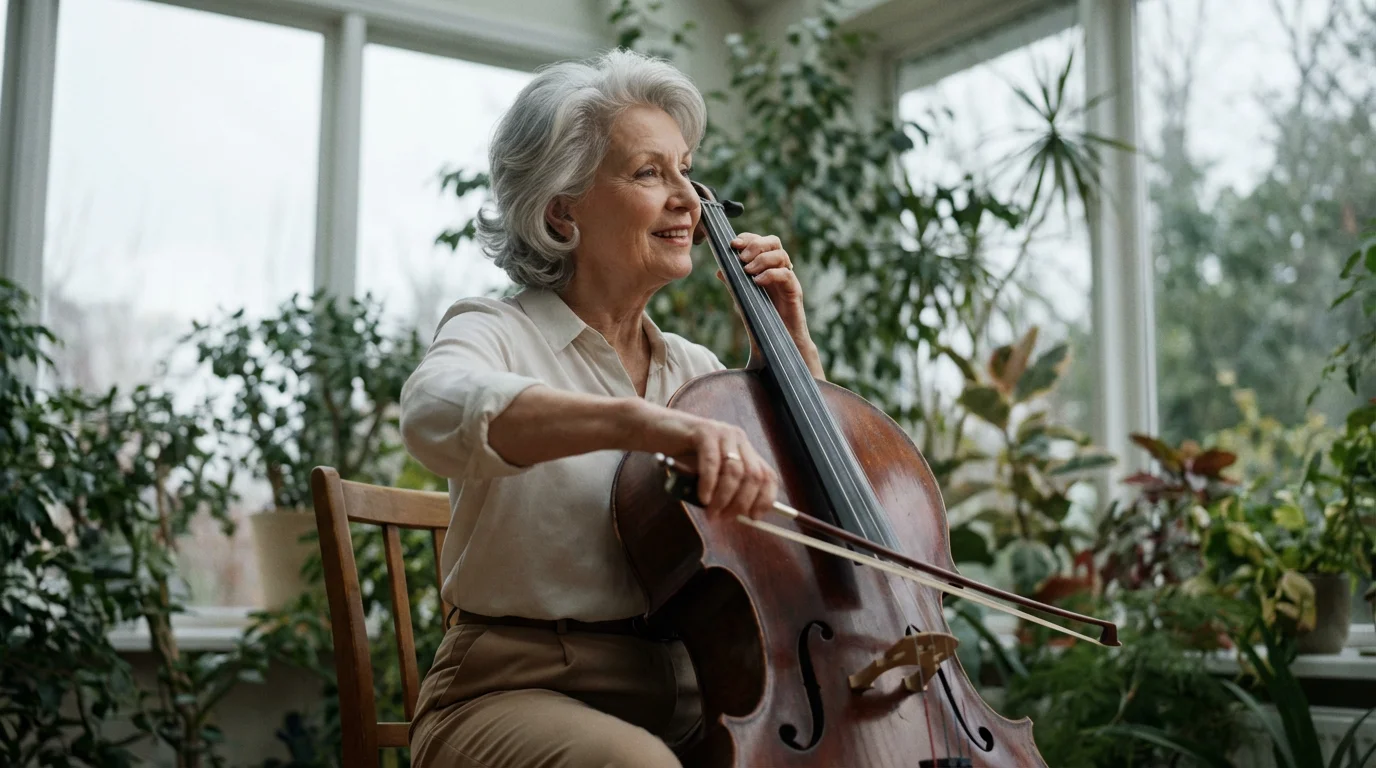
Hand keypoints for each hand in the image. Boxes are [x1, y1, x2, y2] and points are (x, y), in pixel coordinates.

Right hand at [631, 402, 777, 520]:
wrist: (656, 430)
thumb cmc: (682, 456)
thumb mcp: (708, 475)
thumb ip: (723, 489)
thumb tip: (737, 515)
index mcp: (744, 450)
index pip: (768, 475)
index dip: (765, 499)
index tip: (753, 517)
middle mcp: (739, 440)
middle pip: (754, 476)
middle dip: (741, 502)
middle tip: (724, 518)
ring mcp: (723, 433)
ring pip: (735, 471)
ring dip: (724, 498)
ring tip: (711, 512)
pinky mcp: (704, 431)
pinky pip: (712, 462)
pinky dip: (709, 484)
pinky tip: (703, 497)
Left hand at [720, 233, 823, 378]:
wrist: (778, 346)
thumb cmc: (762, 323)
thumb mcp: (743, 301)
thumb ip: (734, 285)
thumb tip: (719, 270)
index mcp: (766, 268)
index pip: (760, 242)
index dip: (748, 238)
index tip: (732, 244)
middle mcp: (779, 270)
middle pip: (774, 241)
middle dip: (755, 244)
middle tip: (740, 257)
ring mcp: (788, 280)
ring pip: (781, 254)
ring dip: (761, 258)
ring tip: (747, 272)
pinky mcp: (795, 292)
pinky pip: (786, 275)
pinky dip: (771, 274)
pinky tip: (757, 282)